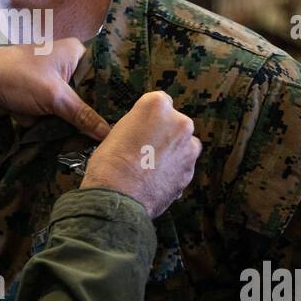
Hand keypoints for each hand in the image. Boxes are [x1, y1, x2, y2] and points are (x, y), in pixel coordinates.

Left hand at [0, 40, 108, 140]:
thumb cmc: (19, 78)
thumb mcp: (55, 96)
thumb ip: (82, 115)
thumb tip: (107, 134)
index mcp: (76, 53)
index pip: (104, 76)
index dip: (113, 97)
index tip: (122, 118)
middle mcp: (68, 65)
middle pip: (89, 95)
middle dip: (91, 116)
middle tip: (106, 136)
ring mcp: (55, 83)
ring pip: (74, 108)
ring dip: (73, 124)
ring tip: (88, 142)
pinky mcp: (43, 98)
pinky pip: (59, 114)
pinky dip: (58, 125)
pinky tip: (68, 140)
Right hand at [81, 91, 200, 217]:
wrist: (117, 199)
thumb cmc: (109, 164)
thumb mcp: (116, 132)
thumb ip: (136, 127)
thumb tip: (141, 134)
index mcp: (157, 105)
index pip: (159, 102)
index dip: (150, 117)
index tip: (143, 127)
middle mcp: (178, 122)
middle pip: (175, 123)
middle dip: (164, 134)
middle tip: (145, 149)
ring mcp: (188, 148)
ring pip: (183, 145)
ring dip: (172, 153)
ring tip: (151, 167)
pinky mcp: (190, 171)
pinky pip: (183, 167)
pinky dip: (173, 171)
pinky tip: (156, 180)